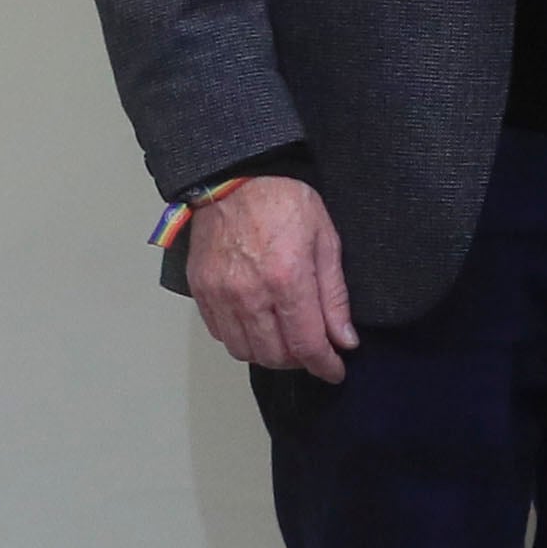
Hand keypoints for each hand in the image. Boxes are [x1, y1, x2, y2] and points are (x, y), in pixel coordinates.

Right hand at [184, 176, 358, 380]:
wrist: (233, 177)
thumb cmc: (283, 199)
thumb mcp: (325, 238)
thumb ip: (334, 294)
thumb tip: (345, 340)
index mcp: (287, 279)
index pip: (307, 345)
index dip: (325, 365)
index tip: (335, 370)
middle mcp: (250, 294)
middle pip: (275, 355)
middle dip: (300, 360)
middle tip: (312, 349)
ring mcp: (221, 295)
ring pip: (246, 352)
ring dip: (269, 354)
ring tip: (284, 339)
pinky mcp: (201, 291)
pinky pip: (221, 334)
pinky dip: (241, 339)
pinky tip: (256, 324)